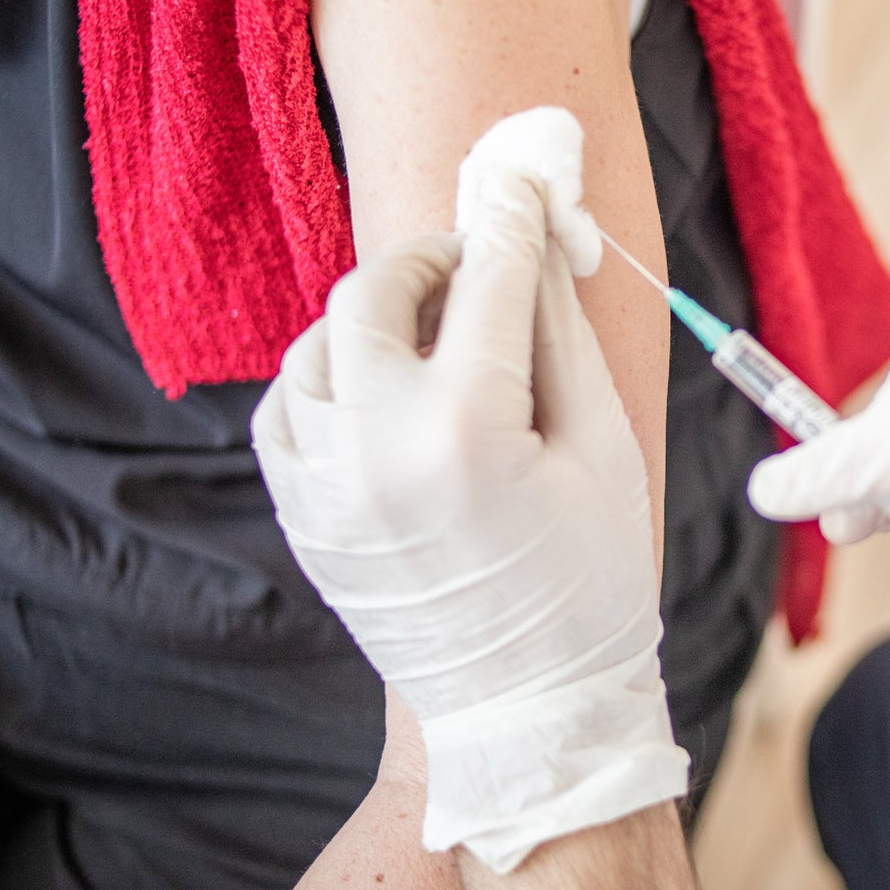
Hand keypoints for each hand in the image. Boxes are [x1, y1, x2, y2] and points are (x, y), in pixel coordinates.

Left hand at [253, 162, 684, 873]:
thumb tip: (536, 236)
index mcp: (470, 427)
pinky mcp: (302, 520)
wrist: (530, 713)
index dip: (509, 212)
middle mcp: (379, 448)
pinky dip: (324, 378)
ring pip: (318, 347)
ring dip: (372, 318)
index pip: (486, 275)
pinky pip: (285, 412)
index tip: (519, 176)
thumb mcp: (604, 447)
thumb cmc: (592, 582)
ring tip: (426, 332)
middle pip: (375, 292)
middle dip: (426, 257)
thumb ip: (562, 331)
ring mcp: (327, 488)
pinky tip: (374, 387)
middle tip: (465, 259)